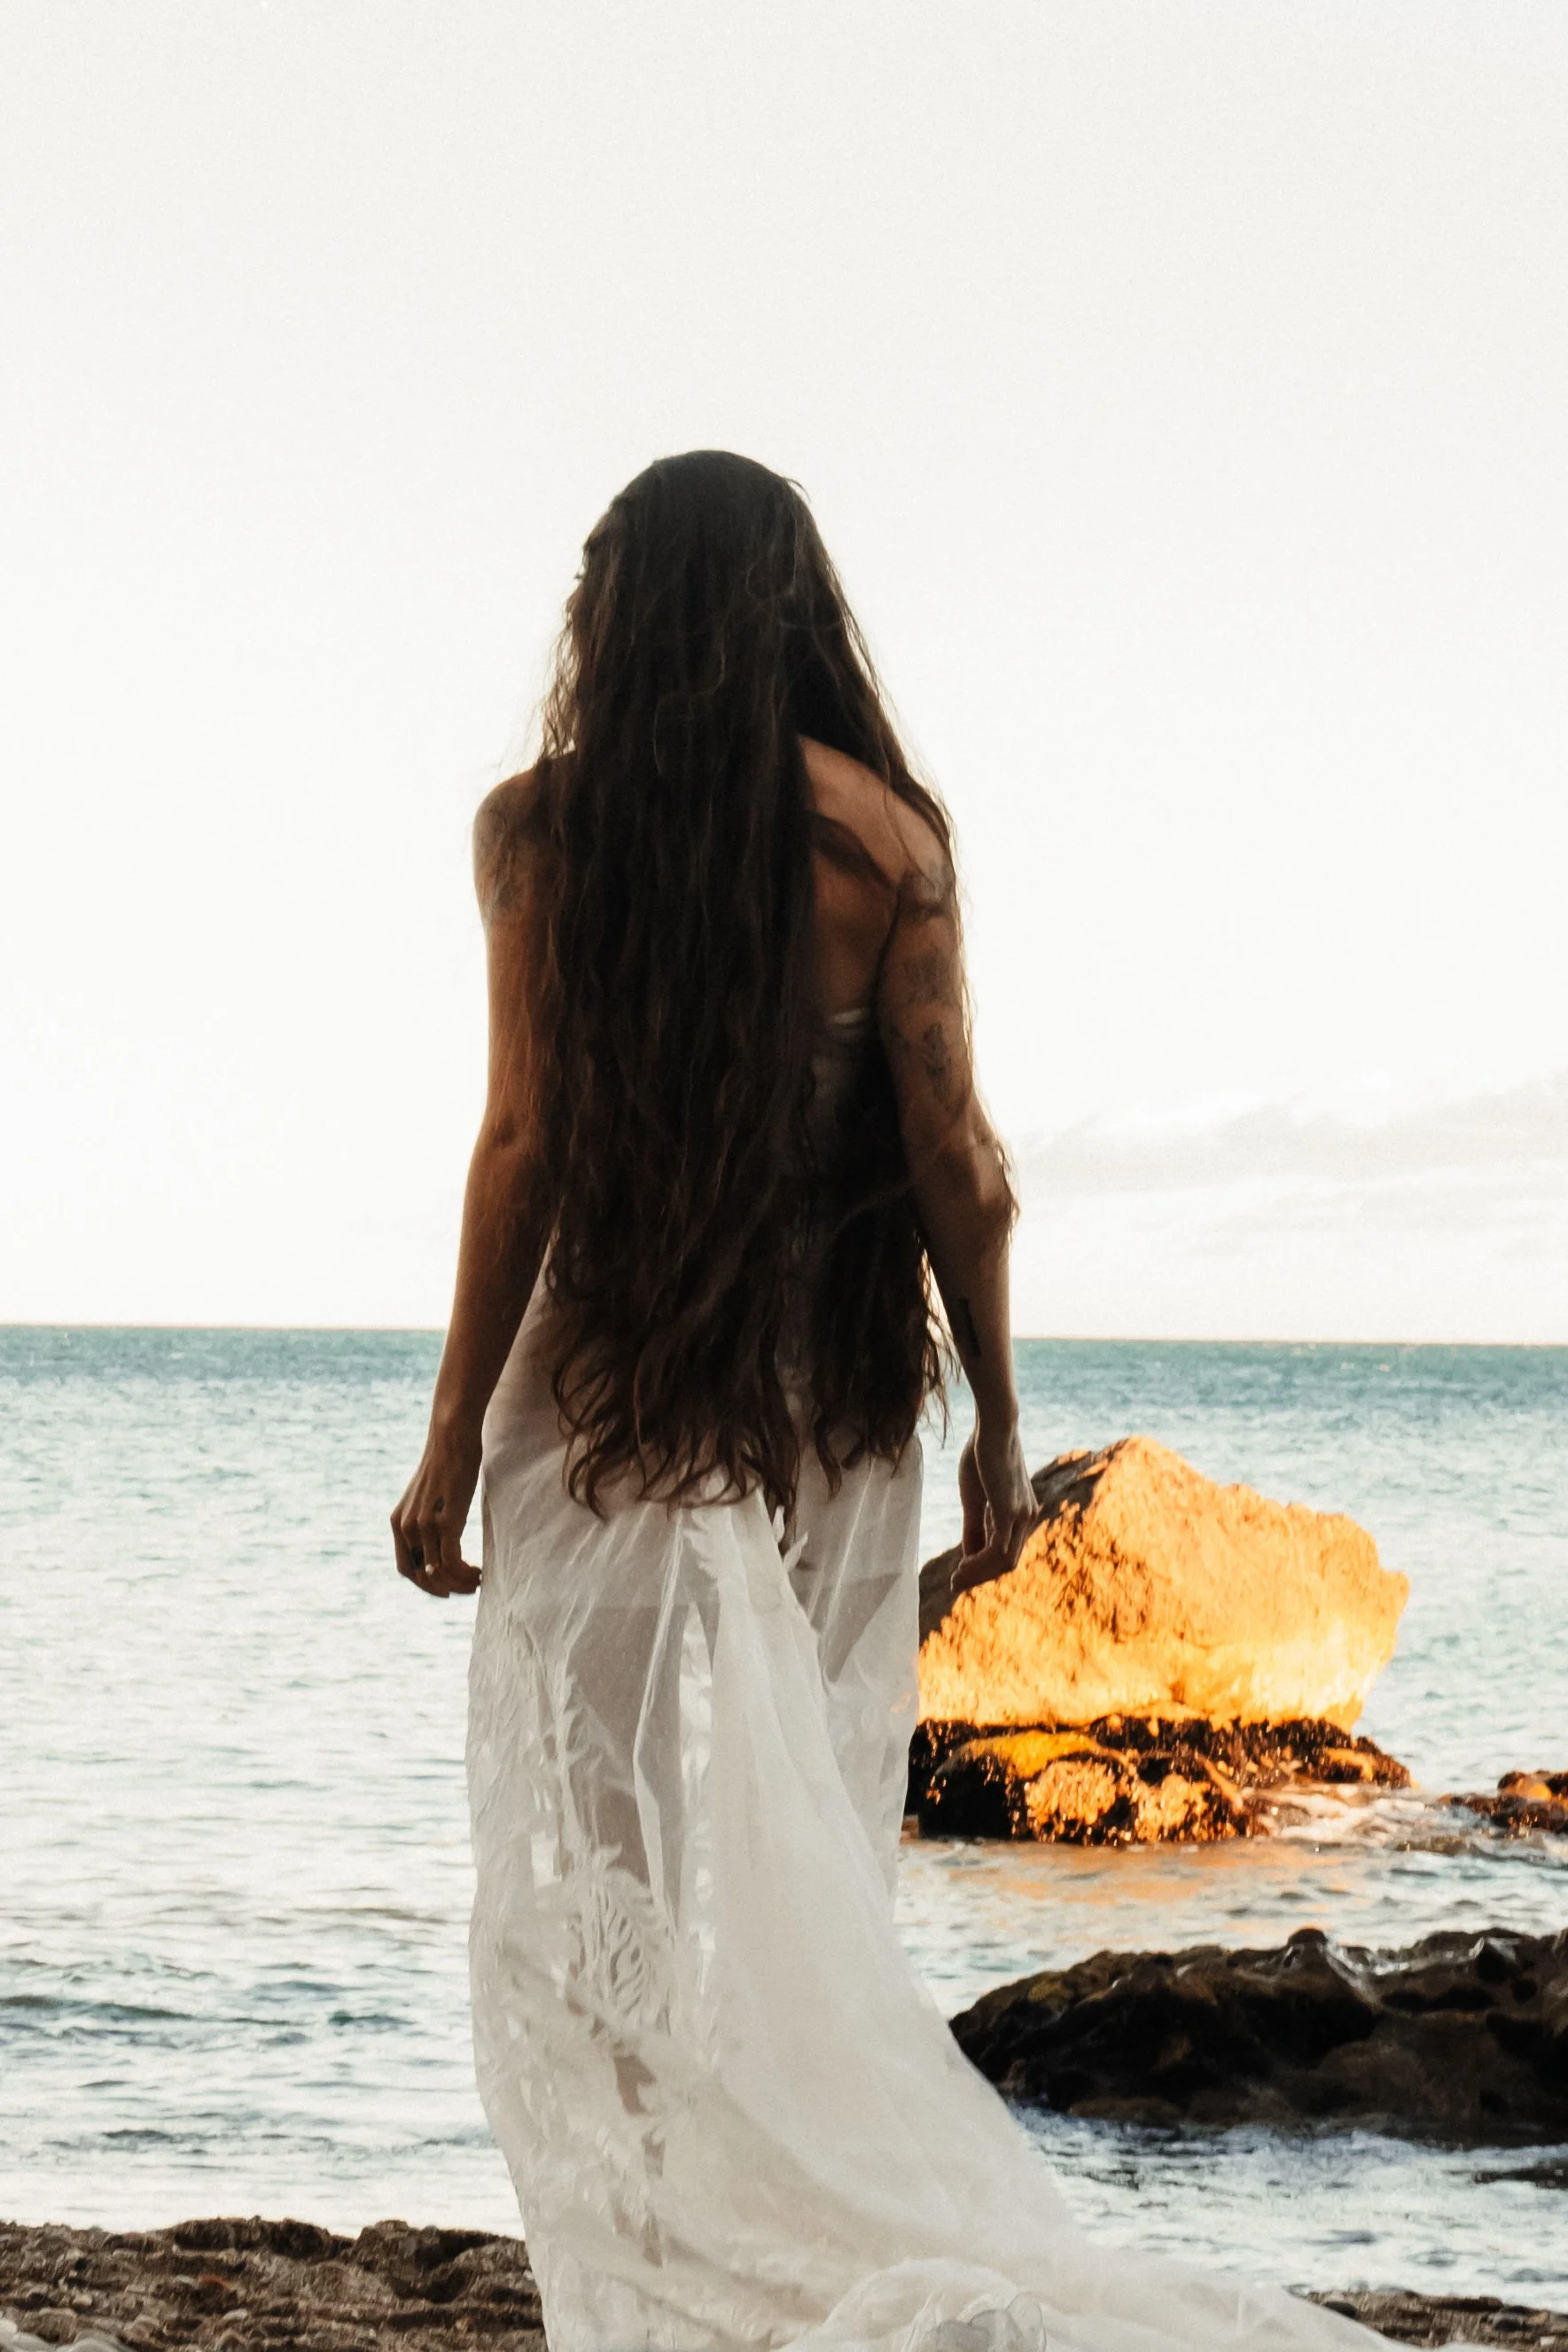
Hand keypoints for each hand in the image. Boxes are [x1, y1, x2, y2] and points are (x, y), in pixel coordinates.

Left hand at [391, 1420, 482, 1598]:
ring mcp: (424, 1526)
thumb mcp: (428, 1496)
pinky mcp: (445, 1522)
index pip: (406, 1568)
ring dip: (458, 1584)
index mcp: (397, 1522)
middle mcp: (405, 1527)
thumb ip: (426, 1518)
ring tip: (476, 1580)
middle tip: (466, 1587)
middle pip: (420, 1576)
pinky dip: (464, 1574)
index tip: (446, 1588)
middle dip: (443, 1588)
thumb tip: (440, 1537)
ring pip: (437, 1573)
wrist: (451, 1439)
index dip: (425, 1584)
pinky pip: (451, 1563)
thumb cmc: (446, 1463)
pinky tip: (478, 1572)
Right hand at [953, 1419, 1034, 1600]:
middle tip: (956, 1585)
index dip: (984, 1568)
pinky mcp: (1011, 1512)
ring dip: (979, 1574)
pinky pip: (997, 1550)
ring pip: (1004, 1561)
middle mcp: (1028, 1518)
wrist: (994, 1427)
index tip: (961, 1576)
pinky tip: (961, 1568)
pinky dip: (979, 1563)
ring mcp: (1022, 1516)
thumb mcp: (975, 1496)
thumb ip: (975, 1526)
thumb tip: (969, 1555)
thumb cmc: (983, 1454)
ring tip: (956, 1580)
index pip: (1006, 1551)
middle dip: (981, 1577)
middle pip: (1008, 1562)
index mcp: (1022, 1513)